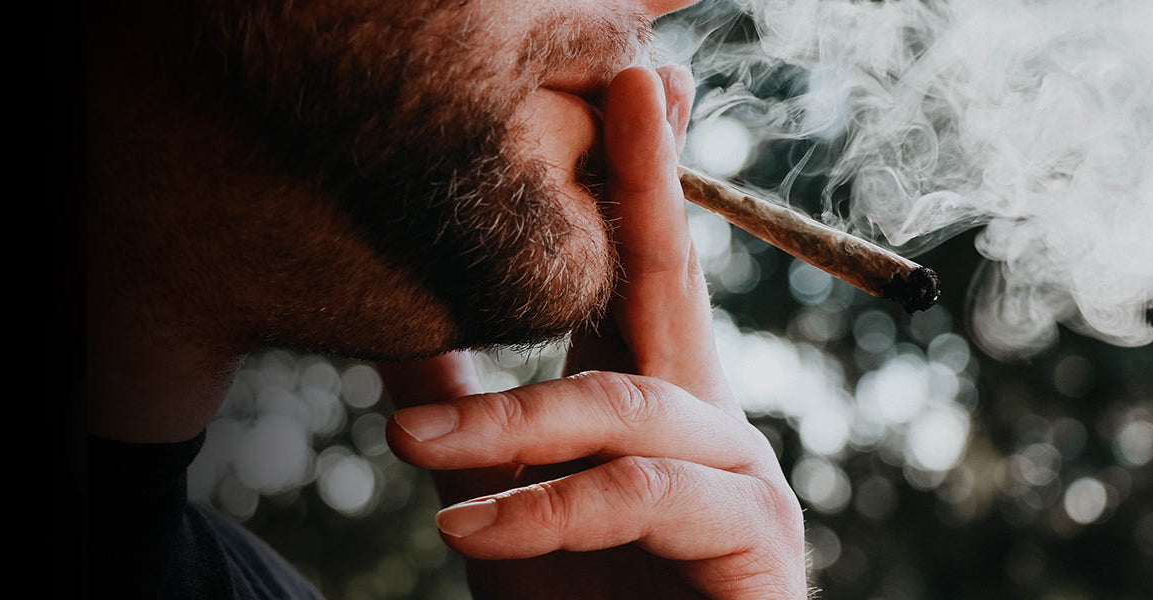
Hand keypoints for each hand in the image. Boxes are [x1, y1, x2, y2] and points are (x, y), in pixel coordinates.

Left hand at [377, 65, 807, 598]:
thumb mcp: (495, 508)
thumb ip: (462, 418)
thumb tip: (397, 332)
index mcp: (647, 402)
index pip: (632, 274)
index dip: (631, 179)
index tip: (631, 81)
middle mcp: (705, 422)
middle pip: (673, 283)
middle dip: (652, 180)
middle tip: (631, 82)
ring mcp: (740, 478)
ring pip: (622, 405)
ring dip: (508, 420)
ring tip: (409, 447)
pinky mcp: (755, 541)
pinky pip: (639, 494)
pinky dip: (542, 507)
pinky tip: (464, 529)